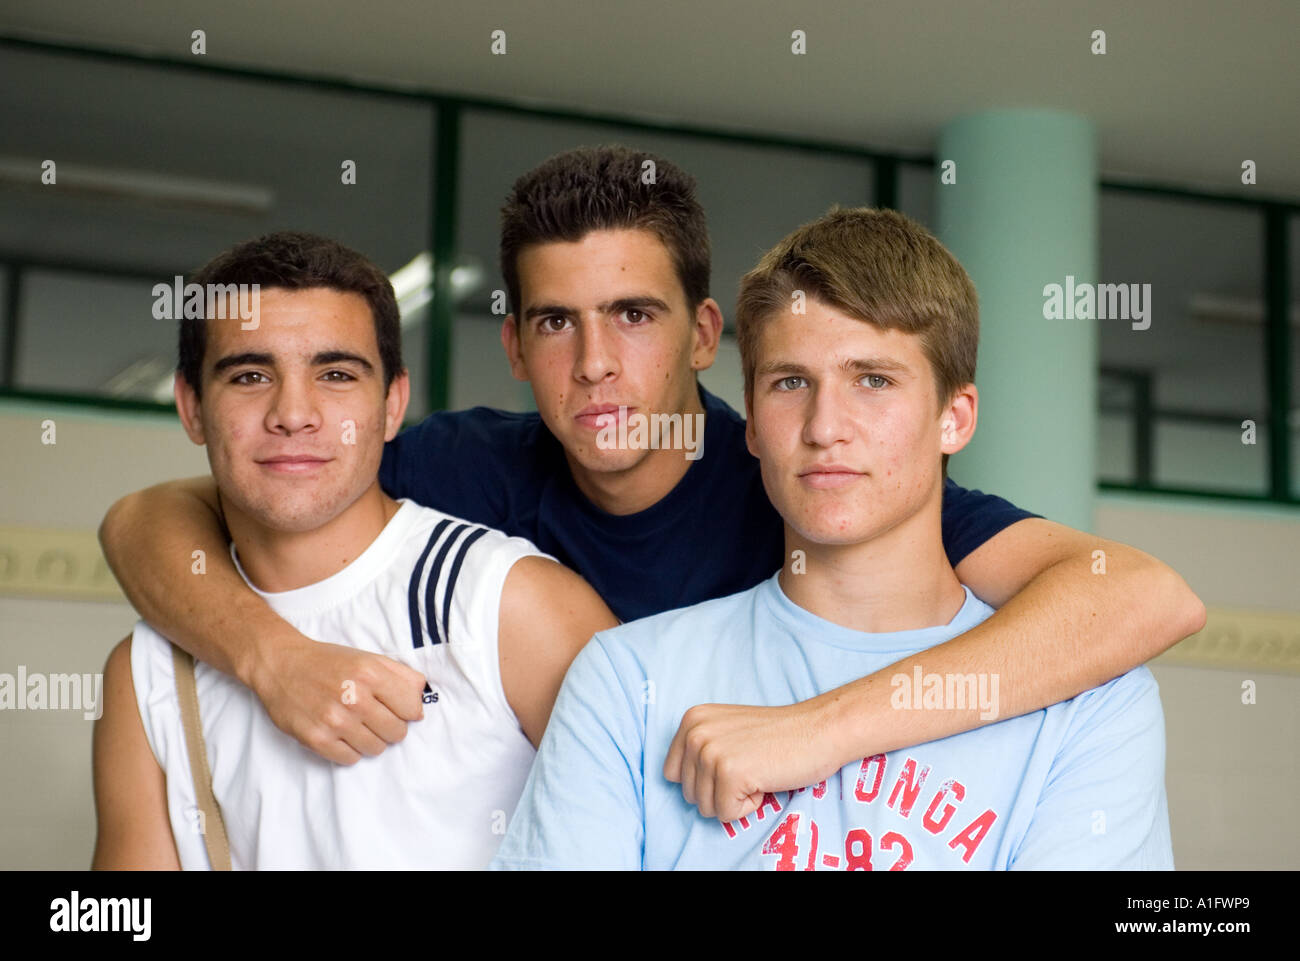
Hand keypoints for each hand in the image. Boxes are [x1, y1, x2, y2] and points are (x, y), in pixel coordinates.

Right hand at [249, 631, 426, 764]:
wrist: (280, 665)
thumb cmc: (327, 662)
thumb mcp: (368, 657)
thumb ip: (401, 674)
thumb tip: (422, 696)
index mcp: (370, 673)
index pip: (412, 708)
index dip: (408, 710)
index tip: (398, 708)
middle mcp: (354, 697)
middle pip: (397, 732)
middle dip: (391, 726)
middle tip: (376, 717)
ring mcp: (334, 720)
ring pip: (376, 748)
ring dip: (371, 739)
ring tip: (357, 724)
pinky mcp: (316, 739)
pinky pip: (351, 759)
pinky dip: (350, 750)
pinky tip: (342, 734)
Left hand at [663, 701, 840, 821]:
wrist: (818, 730)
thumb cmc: (778, 736)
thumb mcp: (726, 730)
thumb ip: (699, 748)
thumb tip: (677, 781)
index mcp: (691, 720)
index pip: (672, 774)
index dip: (704, 780)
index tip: (733, 763)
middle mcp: (694, 733)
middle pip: (689, 794)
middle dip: (721, 791)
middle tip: (751, 766)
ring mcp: (710, 752)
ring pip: (706, 808)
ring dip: (736, 799)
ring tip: (758, 771)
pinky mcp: (729, 773)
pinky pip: (727, 815)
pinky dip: (750, 807)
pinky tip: (765, 779)